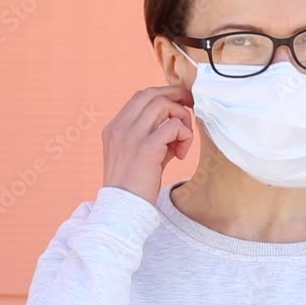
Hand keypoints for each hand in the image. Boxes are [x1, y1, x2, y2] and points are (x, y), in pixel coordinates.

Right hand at [102, 86, 194, 203]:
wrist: (122, 209)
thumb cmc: (134, 186)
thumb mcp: (139, 156)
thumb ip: (155, 137)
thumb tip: (179, 126)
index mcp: (114, 128)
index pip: (140, 97)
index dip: (163, 95)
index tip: (179, 104)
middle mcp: (120, 127)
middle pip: (151, 94)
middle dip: (175, 96)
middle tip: (191, 106)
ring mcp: (131, 136)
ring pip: (163, 105)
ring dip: (181, 118)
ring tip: (183, 141)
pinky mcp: (146, 148)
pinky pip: (174, 126)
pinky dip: (184, 134)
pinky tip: (181, 153)